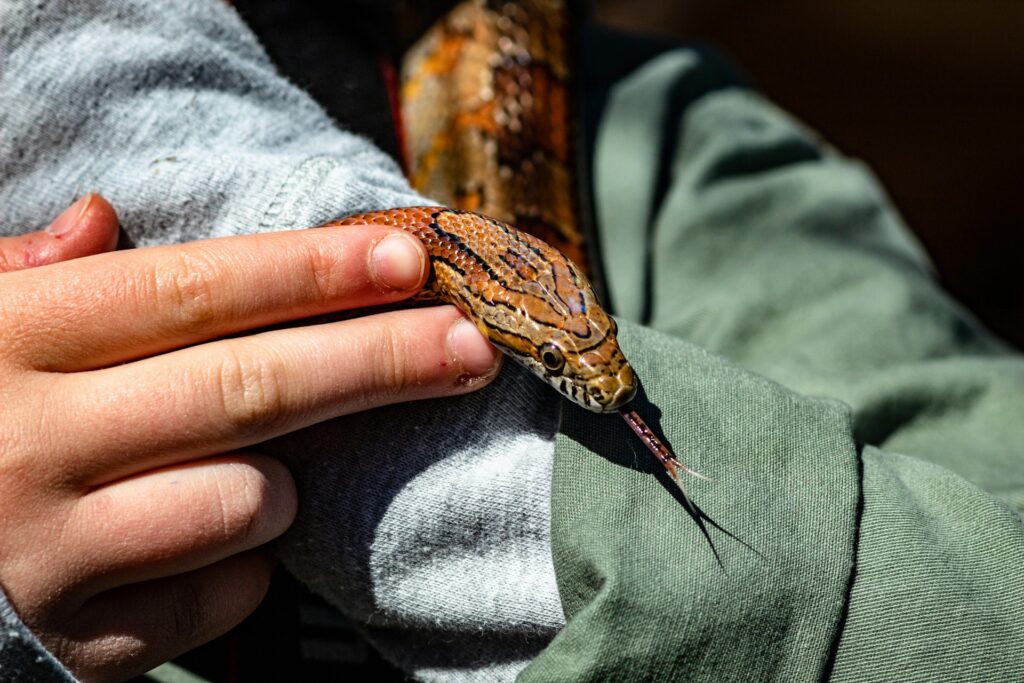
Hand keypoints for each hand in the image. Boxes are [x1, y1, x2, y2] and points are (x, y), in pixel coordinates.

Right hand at [0, 195, 500, 681]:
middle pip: (250, 390)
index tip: (409, 260)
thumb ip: (36, 275)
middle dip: (381, 361)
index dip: (312, 273)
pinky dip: (248, 565)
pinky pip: (226, 597)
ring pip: (248, 502)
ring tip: (264, 468)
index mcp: (8, 340)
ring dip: (289, 481)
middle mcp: (23, 447)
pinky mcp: (81, 640)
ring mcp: (49, 555)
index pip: (190, 292)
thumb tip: (100, 220)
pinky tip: (212, 540)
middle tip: (473, 345)